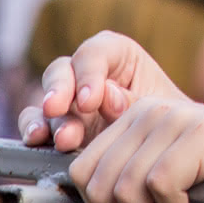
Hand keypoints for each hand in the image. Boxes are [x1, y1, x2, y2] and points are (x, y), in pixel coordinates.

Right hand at [19, 31, 187, 151]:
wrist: (167, 150)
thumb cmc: (169, 118)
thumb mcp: (161, 105)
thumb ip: (133, 99)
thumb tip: (106, 97)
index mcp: (117, 54)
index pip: (96, 52)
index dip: (88, 73)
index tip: (90, 102)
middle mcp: (87, 73)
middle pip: (63, 70)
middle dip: (59, 90)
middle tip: (58, 109)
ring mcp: (69, 101)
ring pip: (46, 101)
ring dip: (49, 119)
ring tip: (63, 138)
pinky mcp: (58, 127)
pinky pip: (36, 124)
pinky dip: (34, 131)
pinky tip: (38, 142)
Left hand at [68, 98, 203, 202]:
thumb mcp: (169, 177)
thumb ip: (131, 179)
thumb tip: (89, 197)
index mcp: (137, 118)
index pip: (82, 169)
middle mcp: (151, 110)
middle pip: (96, 181)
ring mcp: (176, 118)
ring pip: (124, 187)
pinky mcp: (202, 132)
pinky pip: (160, 185)